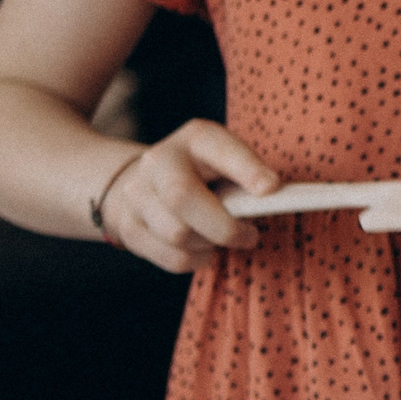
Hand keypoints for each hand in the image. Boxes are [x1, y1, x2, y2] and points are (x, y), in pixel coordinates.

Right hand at [97, 120, 277, 271]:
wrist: (148, 182)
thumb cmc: (207, 175)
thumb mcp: (228, 162)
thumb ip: (250, 175)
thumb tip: (272, 196)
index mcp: (196, 138)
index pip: (220, 149)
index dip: (246, 168)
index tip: (271, 187)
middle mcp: (159, 161)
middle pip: (182, 198)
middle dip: (223, 227)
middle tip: (249, 236)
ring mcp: (137, 193)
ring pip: (177, 235)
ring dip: (210, 245)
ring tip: (220, 237)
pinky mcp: (128, 226)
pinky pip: (172, 258)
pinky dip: (196, 260)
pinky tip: (202, 248)